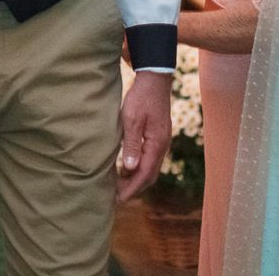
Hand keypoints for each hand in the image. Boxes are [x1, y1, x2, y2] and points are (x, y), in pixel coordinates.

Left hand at [116, 70, 172, 204]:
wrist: (154, 80)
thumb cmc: (141, 98)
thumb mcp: (131, 119)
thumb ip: (131, 144)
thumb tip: (130, 169)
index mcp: (156, 144)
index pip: (145, 175)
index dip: (132, 189)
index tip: (118, 199)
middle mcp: (162, 146)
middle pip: (150, 175)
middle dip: (134, 188)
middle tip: (116, 197)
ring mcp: (161, 142)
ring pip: (151, 168)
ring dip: (136, 179)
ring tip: (119, 185)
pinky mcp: (158, 136)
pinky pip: (150, 159)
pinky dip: (139, 168)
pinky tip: (127, 167)